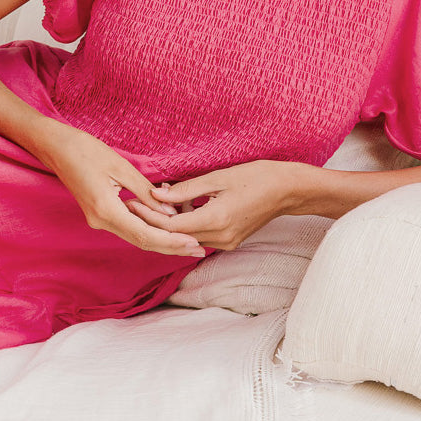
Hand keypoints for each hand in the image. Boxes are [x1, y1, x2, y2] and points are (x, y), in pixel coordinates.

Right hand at [40, 124, 206, 257]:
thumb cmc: (85, 150)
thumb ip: (145, 191)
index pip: (144, 234)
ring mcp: (97, 219)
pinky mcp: (98, 214)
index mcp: (105, 209)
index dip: (170, 241)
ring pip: (135, 237)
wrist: (55, 147)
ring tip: (188, 242)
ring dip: (162, 241)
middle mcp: (100, 221)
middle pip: (141, 241)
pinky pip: (128, 227)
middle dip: (171, 247)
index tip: (192, 243)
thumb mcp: (120, 166)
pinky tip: (166, 229)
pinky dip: (149, 230)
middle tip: (198, 250)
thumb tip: (170, 211)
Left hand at [125, 160, 295, 250]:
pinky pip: (200, 235)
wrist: (287, 190)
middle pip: (177, 235)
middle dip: (155, 219)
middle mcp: (220, 237)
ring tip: (159, 198)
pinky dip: (187, 223)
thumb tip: (157, 195)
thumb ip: (186, 189)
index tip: (133, 203)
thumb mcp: (218, 178)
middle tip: (135, 203)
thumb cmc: (256, 177)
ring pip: (187, 237)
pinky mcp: (230, 241)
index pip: (172, 226)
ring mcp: (226, 242)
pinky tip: (182, 204)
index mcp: (216, 220)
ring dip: (172, 221)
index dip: (150, 216)